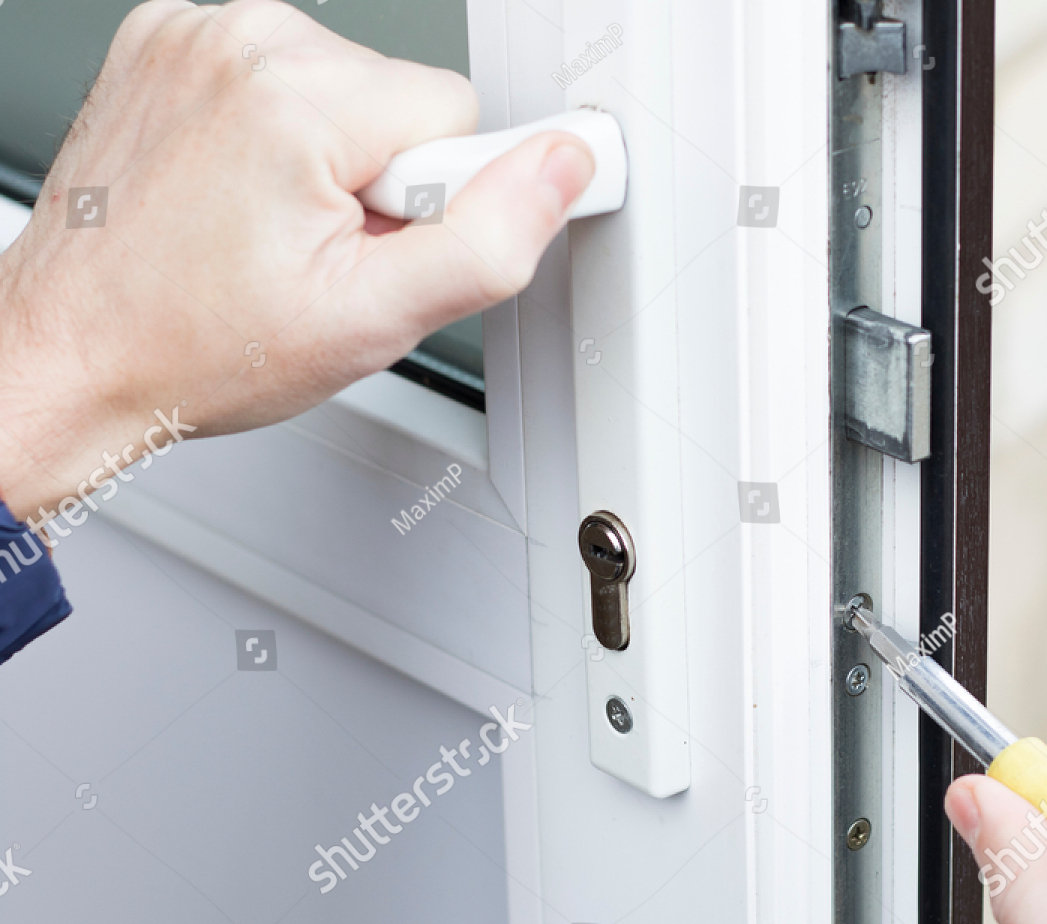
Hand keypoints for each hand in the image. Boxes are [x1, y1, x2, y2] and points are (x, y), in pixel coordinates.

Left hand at [0, 0, 593, 523]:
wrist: (73, 355)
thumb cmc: (194, 347)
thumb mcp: (371, 320)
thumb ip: (490, 241)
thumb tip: (564, 164)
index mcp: (292, 96)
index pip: (457, 113)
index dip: (433, 201)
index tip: (374, 246)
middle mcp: (238, 41)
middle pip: (400, 98)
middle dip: (383, 179)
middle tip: (317, 250)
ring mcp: (193, 37)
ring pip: (345, 86)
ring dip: (332, 158)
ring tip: (271, 228)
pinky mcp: (168, 46)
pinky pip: (280, 76)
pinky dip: (278, 135)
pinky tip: (241, 195)